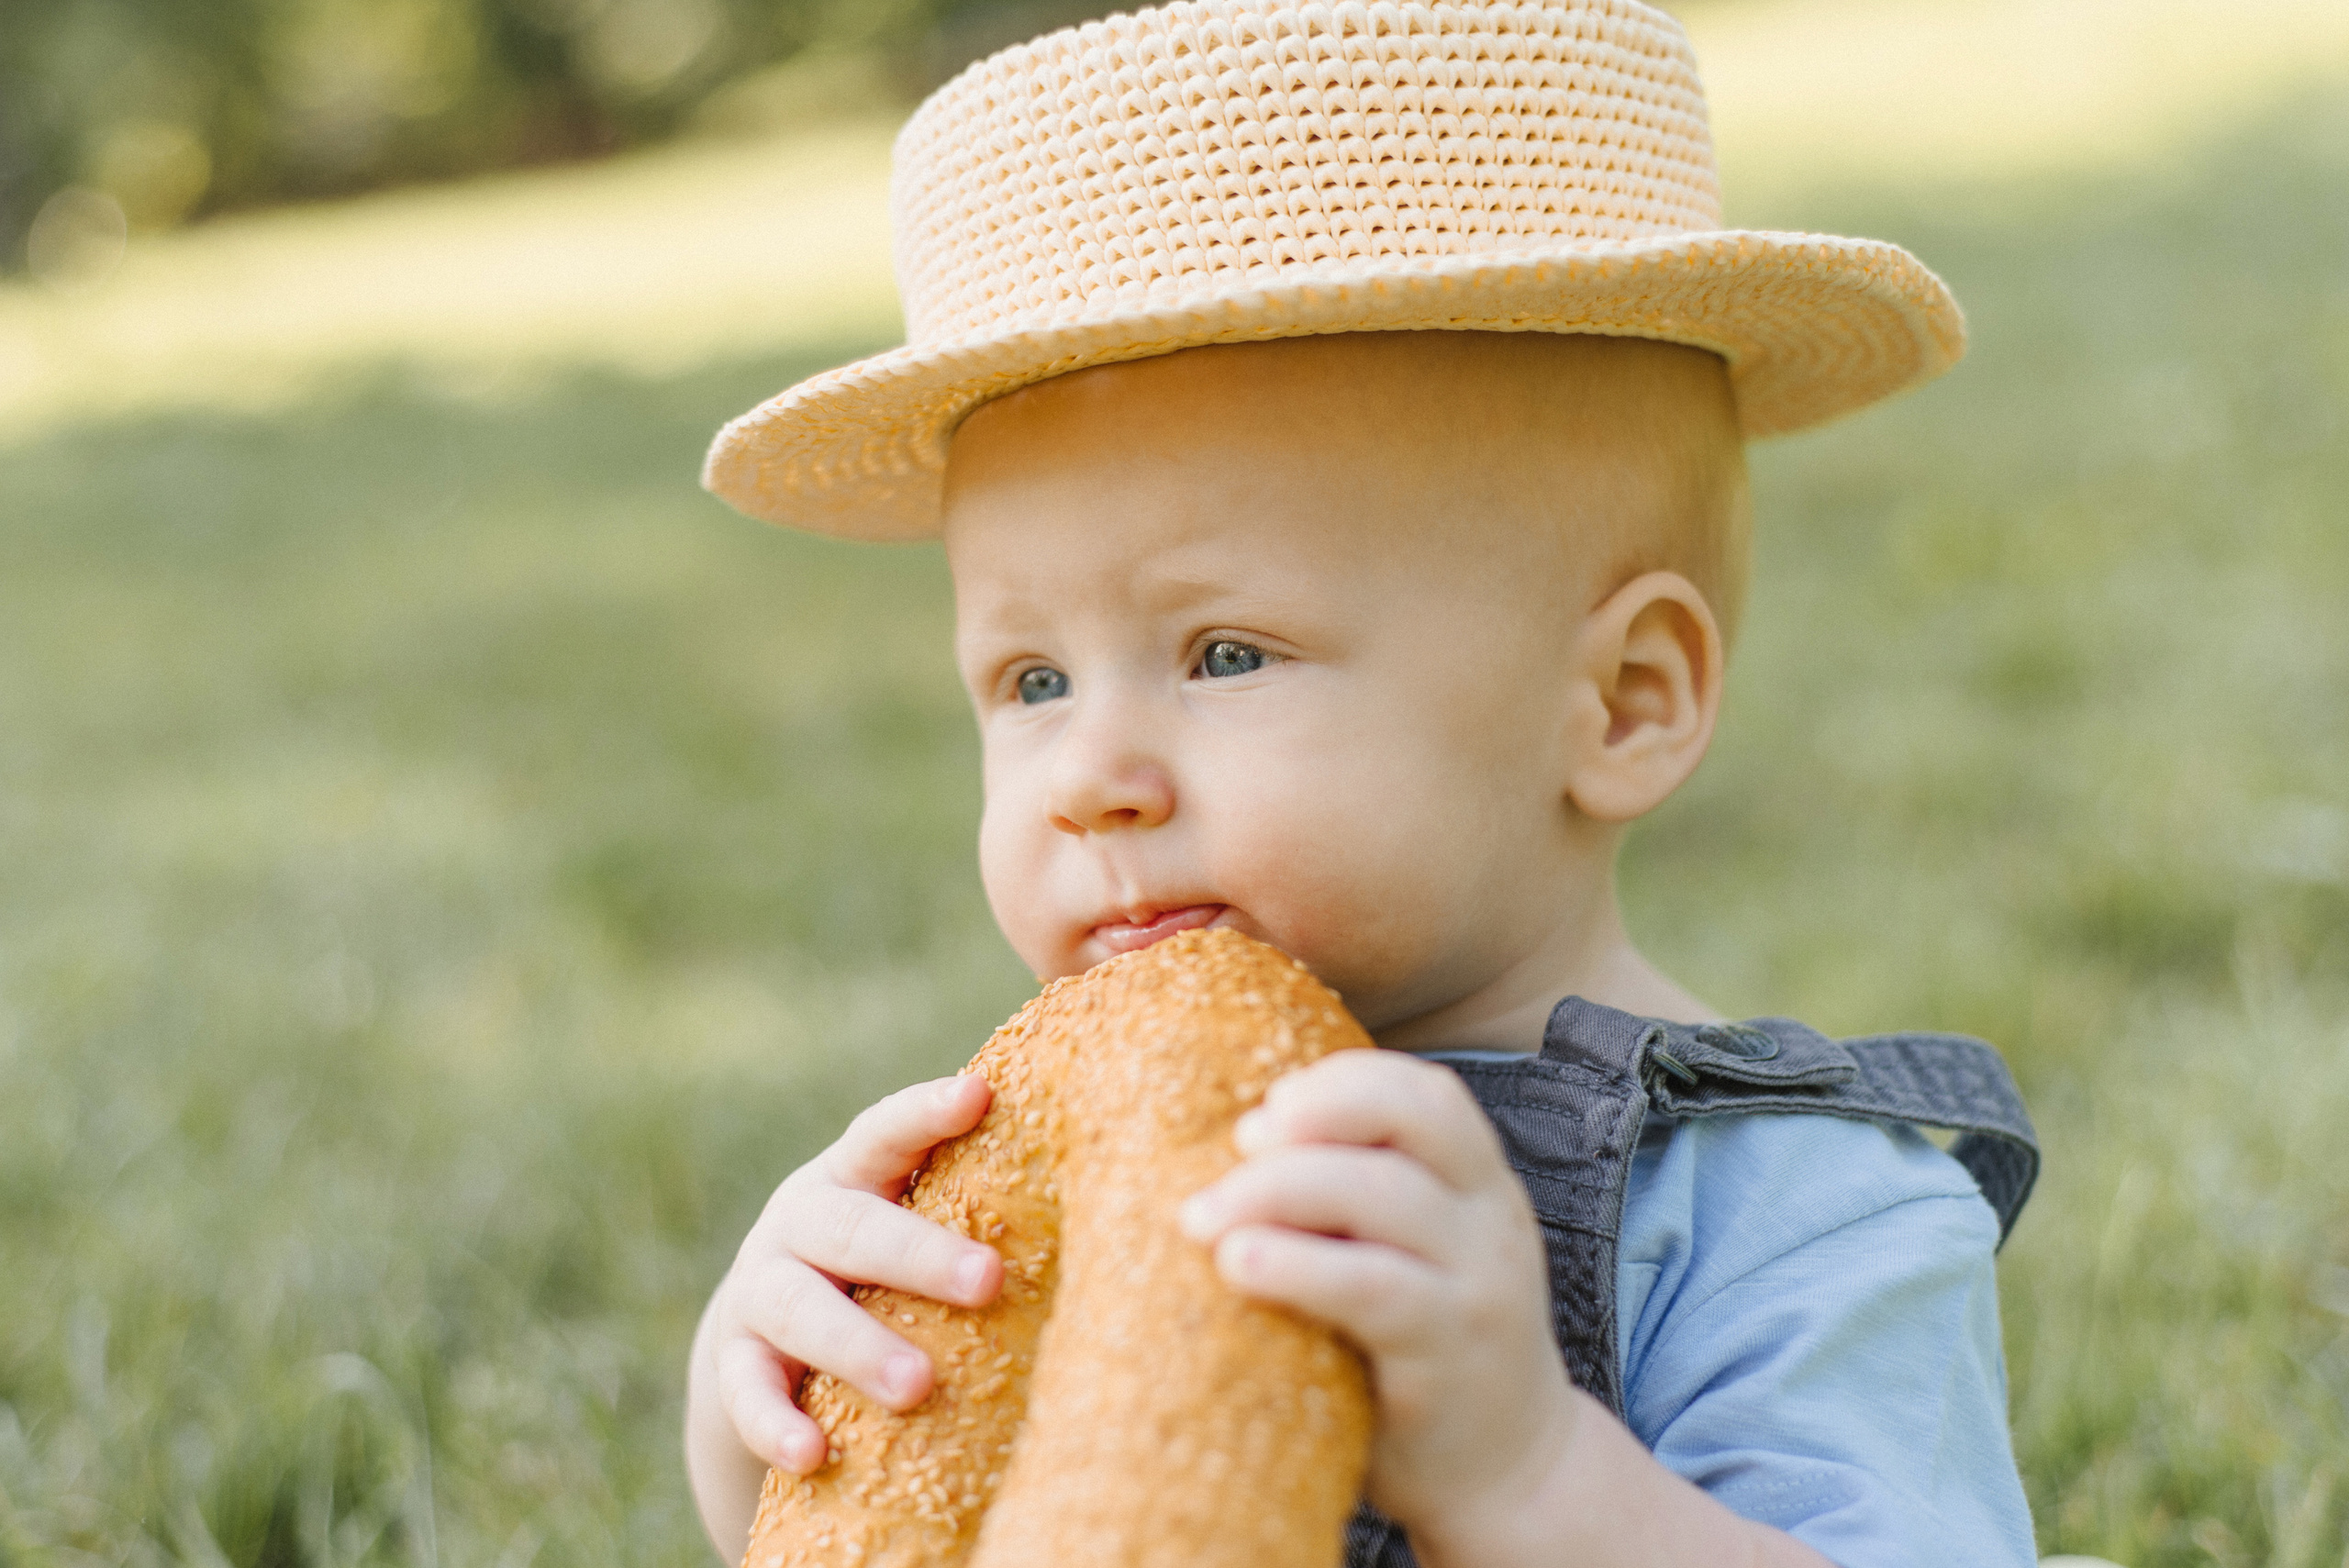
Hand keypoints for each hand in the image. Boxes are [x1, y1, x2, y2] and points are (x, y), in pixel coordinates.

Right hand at [684, 1074, 1004, 1559]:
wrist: (762, 1340)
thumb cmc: (876, 1274)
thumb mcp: (906, 1226)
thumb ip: (967, 1208)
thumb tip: (1107, 1202)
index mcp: (852, 1176)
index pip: (886, 1132)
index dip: (928, 1112)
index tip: (979, 1094)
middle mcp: (799, 1221)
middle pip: (854, 1228)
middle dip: (922, 1254)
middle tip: (990, 1280)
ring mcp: (759, 1289)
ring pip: (801, 1310)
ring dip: (860, 1348)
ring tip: (918, 1386)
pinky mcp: (733, 1362)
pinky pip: (749, 1390)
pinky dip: (776, 1422)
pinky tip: (813, 1454)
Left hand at [1176, 1049, 1579, 1549]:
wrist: (1512, 1474)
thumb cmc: (1426, 1350)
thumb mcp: (1413, 1255)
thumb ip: (1354, 1200)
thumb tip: (1237, 1139)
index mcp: (1479, 1182)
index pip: (1423, 1092)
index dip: (1339, 1084)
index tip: (1266, 1113)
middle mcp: (1490, 1220)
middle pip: (1402, 1124)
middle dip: (1300, 1127)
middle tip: (1224, 1160)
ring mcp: (1478, 1286)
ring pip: (1382, 1195)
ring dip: (1277, 1190)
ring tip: (1203, 1219)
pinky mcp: (1448, 1356)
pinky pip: (1372, 1288)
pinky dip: (1298, 1265)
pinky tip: (1240, 1264)